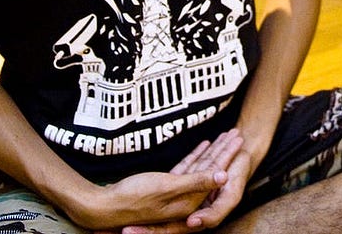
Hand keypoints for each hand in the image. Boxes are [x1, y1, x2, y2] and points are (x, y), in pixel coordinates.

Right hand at [112, 131, 245, 233]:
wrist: (103, 207)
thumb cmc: (132, 197)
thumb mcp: (167, 188)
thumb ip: (196, 182)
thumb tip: (224, 177)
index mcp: (189, 202)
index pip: (213, 175)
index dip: (226, 156)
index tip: (238, 138)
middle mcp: (185, 201)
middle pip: (209, 172)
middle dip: (223, 152)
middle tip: (236, 133)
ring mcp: (175, 194)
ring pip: (199, 169)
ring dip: (212, 152)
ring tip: (225, 135)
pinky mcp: (164, 188)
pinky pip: (185, 170)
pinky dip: (195, 156)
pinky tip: (203, 145)